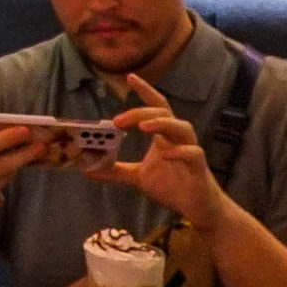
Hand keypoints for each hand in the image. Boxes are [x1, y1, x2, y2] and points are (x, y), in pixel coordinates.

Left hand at [88, 75, 233, 231]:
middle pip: (163, 113)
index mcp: (163, 136)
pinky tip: (165, 154)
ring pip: (182, 127)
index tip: (130, 77)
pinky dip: (180, 151)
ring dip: (162, 123)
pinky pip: (193, 153)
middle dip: (141, 112)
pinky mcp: (199, 168)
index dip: (145, 90)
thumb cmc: (171, 187)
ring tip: (143, 127)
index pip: (155, 106)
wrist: (198, 209)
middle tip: (117, 120)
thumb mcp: (138, 177)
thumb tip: (87, 168)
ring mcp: (190, 151)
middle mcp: (177, 138)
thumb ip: (115, 170)